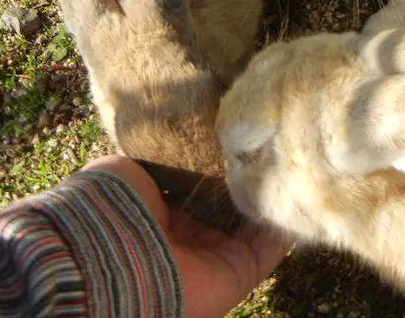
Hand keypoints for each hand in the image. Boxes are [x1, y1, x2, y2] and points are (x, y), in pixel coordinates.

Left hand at [83, 156, 287, 317]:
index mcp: (160, 213)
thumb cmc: (109, 212)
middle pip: (231, 204)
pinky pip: (271, 248)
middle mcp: (190, 236)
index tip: (238, 132)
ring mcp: (216, 257)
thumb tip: (187, 141)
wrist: (106, 264)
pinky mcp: (240, 273)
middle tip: (271, 141)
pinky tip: (298, 186)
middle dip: (250, 176)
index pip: (200, 184)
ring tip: (292, 157)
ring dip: (272, 195)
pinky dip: (286, 222)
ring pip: (255, 224)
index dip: (220, 161)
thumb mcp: (127, 171)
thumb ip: (160, 159)